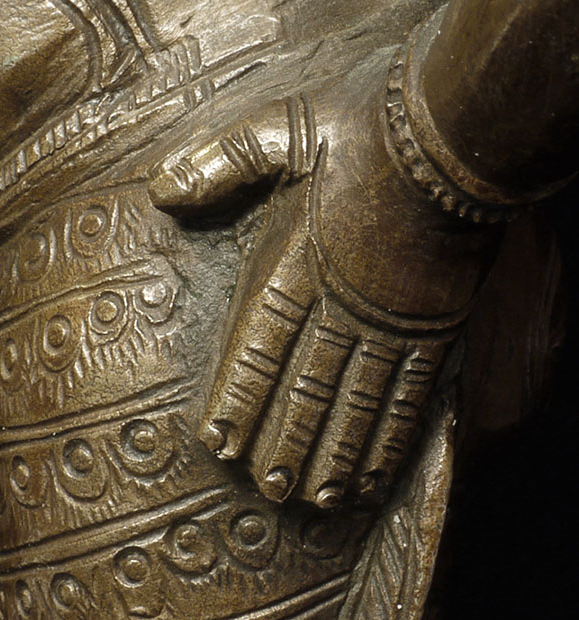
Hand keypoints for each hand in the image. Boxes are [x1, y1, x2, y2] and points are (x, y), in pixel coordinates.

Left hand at [149, 52, 498, 507]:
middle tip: (267, 488)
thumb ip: (222, 161)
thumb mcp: (283, 125)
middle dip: (284, 441)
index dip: (239, 397)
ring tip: (315, 497)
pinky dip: (391, 437)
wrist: (460, 127)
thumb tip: (159, 190)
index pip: (261, 345)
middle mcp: (344, 303)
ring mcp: (393, 321)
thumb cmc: (369, 122)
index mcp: (300, 261)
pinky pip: (410, 394)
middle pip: (308, 388)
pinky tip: (376, 469)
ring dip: (334, 453)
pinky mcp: (435, 325)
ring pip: (358, 403)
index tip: (218, 442)